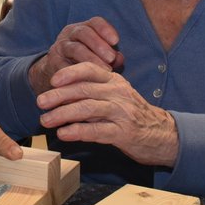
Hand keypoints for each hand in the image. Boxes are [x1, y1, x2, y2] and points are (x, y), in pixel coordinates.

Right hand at [28, 17, 124, 93]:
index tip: (116, 41)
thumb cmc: (86, 62)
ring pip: (75, 48)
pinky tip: (89, 79)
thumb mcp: (99, 56)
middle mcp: (70, 34)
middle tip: (111, 58)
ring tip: (105, 70)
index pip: (95, 22)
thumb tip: (120, 58)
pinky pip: (65, 65)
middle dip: (99, 44)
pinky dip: (78, 72)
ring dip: (91, 58)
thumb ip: (111, 56)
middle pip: (84, 32)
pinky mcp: (53, 62)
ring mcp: (60, 47)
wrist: (59, 74)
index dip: (105, 29)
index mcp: (84, 28)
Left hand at [36, 62, 177, 166]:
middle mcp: (118, 93)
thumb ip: (93, 91)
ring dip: (63, 114)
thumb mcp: (116, 95)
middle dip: (58, 95)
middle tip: (40, 102)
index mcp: (115, 81)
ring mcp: (122, 113)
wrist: (164, 135)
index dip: (69, 73)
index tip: (53, 80)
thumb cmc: (132, 114)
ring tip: (45, 120)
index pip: (90, 70)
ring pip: (87, 108)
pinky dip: (77, 131)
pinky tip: (63, 133)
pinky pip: (96, 130)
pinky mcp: (124, 133)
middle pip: (84, 89)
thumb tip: (60, 92)